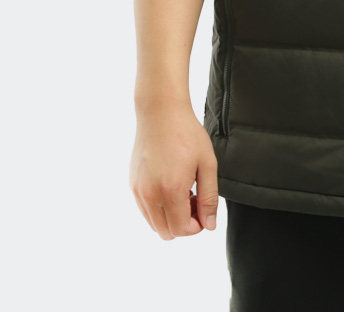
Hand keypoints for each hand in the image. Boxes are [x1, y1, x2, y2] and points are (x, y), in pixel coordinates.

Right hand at [129, 100, 218, 239]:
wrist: (161, 113)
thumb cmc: (188, 135)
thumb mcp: (207, 164)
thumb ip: (209, 197)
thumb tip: (209, 225)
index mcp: (171, 190)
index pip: (180, 230)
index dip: (196, 226)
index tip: (204, 209)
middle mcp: (149, 194)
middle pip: (166, 232)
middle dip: (184, 223)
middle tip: (195, 199)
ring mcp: (138, 190)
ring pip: (154, 224)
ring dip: (171, 216)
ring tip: (184, 190)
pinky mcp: (132, 184)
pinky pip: (145, 210)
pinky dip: (159, 207)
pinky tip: (170, 185)